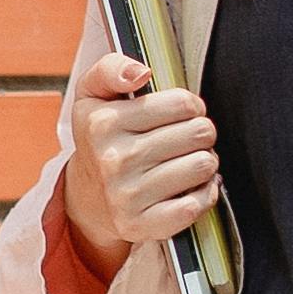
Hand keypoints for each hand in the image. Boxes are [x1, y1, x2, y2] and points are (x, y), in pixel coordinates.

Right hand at [61, 48, 219, 261]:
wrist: (88, 196)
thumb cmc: (100, 138)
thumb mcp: (93, 94)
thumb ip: (112, 68)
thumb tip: (141, 73)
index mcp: (103, 123)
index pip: (182, 104)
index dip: (191, 106)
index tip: (182, 113)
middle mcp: (114, 160)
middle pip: (199, 133)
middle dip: (200, 132)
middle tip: (187, 139)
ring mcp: (127, 196)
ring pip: (203, 166)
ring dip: (204, 162)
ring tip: (188, 161)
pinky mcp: (142, 225)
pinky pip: (195, 205)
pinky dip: (204, 194)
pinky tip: (191, 187)